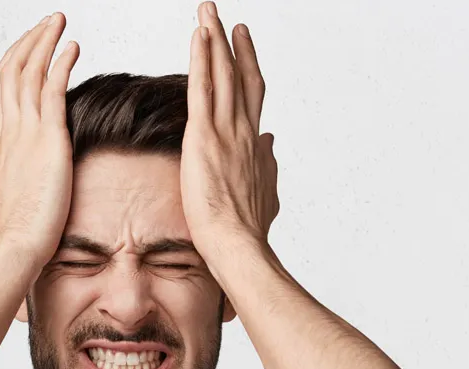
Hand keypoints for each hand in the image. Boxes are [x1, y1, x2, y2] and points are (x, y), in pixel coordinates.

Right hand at [0, 12, 78, 265]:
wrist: (14, 246)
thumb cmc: (5, 228)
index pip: (0, 87)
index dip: (13, 61)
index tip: (27, 46)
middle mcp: (8, 128)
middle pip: (12, 69)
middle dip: (29, 41)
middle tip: (47, 22)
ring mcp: (27, 131)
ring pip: (31, 71)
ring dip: (44, 41)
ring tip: (58, 21)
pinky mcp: (49, 138)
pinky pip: (53, 89)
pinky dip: (61, 63)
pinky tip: (73, 47)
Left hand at [180, 2, 279, 260]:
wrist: (237, 244)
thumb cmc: (247, 229)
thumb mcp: (264, 191)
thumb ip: (267, 164)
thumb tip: (270, 143)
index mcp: (252, 143)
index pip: (251, 94)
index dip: (248, 65)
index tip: (243, 42)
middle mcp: (243, 130)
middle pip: (239, 75)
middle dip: (231, 43)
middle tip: (223, 16)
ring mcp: (226, 131)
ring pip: (221, 74)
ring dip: (214, 39)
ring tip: (207, 12)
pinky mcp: (204, 136)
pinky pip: (202, 88)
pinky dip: (201, 59)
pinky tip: (198, 36)